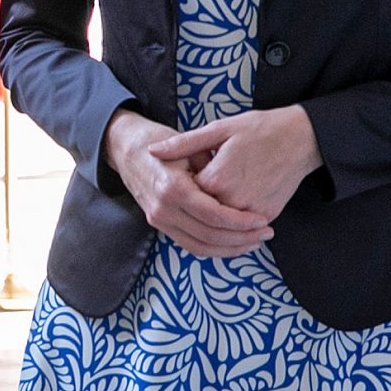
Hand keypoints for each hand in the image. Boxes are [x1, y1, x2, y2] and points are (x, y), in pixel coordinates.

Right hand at [105, 109, 274, 259]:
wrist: (125, 147)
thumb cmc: (158, 140)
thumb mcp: (188, 145)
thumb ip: (212, 167)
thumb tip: (240, 188)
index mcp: (172, 188)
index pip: (213, 216)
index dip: (241, 222)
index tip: (261, 220)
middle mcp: (163, 209)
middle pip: (209, 237)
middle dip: (241, 239)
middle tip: (265, 233)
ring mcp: (158, 219)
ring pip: (200, 247)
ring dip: (229, 249)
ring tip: (253, 242)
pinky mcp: (158, 223)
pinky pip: (189, 244)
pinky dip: (213, 248)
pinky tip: (232, 243)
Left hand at [148, 107, 322, 226]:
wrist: (301, 138)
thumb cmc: (258, 129)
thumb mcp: (218, 129)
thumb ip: (183, 144)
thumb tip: (152, 151)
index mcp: (216, 179)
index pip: (185, 195)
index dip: (182, 185)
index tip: (186, 172)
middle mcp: (233, 201)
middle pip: (201, 213)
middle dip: (196, 202)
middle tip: (201, 184)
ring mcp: (252, 212)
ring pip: (221, 224)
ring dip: (212, 216)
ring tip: (216, 195)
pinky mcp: (267, 216)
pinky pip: (242, 227)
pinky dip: (233, 221)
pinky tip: (230, 204)